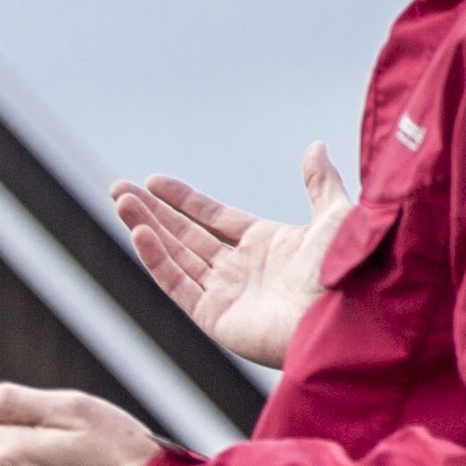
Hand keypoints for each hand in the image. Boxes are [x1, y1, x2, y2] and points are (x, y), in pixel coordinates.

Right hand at [109, 149, 348, 368]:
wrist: (345, 316)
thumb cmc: (347, 271)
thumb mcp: (336, 216)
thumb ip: (319, 183)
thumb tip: (315, 147)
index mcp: (267, 246)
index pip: (214, 218)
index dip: (183, 200)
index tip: (154, 181)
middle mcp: (242, 270)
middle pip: (186, 235)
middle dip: (152, 212)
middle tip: (119, 190)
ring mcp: (227, 294)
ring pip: (176, 256)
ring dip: (147, 228)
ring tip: (120, 202)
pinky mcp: (215, 318)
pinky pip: (179, 284)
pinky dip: (157, 259)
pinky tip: (139, 233)